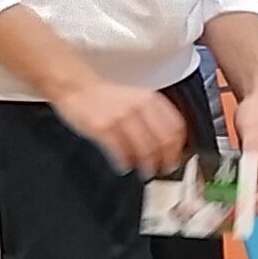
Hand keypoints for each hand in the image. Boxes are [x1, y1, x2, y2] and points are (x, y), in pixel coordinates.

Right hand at [55, 75, 188, 175]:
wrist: (78, 87)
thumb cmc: (106, 96)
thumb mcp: (137, 98)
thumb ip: (153, 116)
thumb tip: (168, 141)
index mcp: (150, 100)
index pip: (176, 127)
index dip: (179, 146)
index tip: (177, 157)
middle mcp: (139, 107)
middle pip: (164, 141)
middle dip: (166, 160)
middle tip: (162, 169)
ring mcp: (122, 118)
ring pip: (145, 150)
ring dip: (147, 166)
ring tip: (145, 171)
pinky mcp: (104, 128)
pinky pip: (121, 152)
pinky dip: (125, 163)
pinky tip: (124, 166)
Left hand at [229, 81, 257, 221]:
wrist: (255, 98)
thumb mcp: (252, 129)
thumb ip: (252, 149)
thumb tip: (249, 168)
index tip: (257, 210)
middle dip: (257, 201)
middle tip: (240, 210)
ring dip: (249, 195)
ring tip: (235, 203)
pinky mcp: (255, 160)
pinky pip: (251, 177)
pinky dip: (244, 185)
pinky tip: (233, 189)